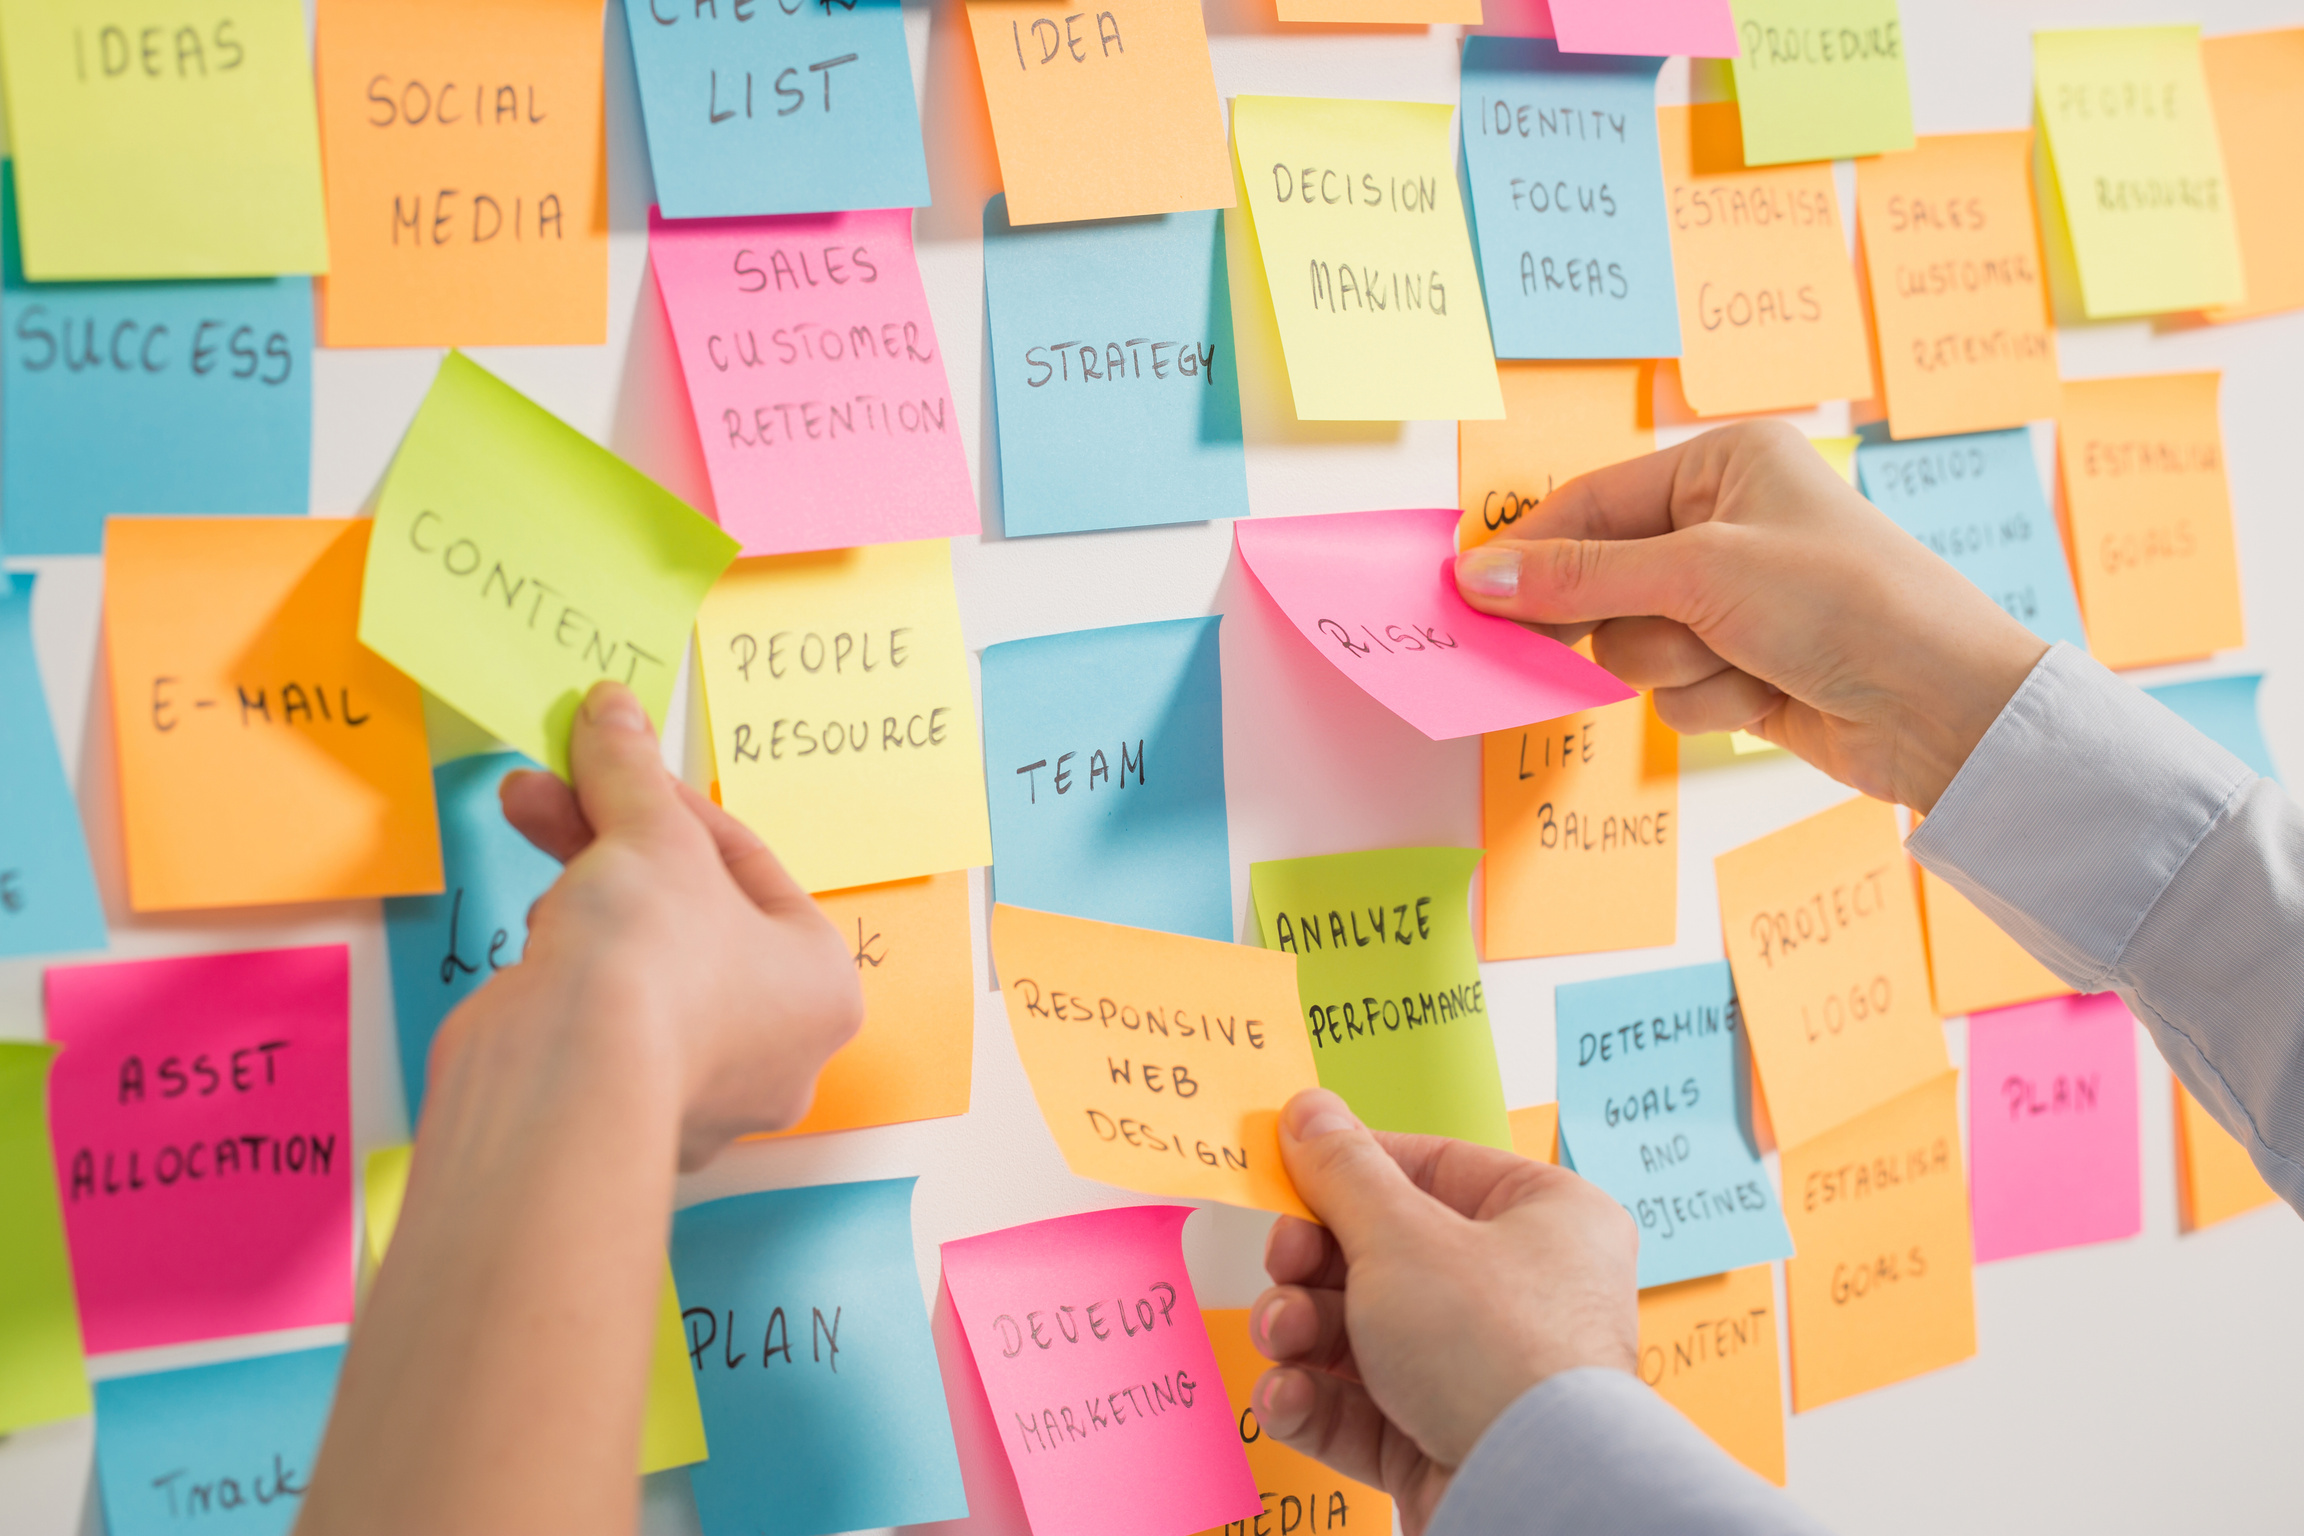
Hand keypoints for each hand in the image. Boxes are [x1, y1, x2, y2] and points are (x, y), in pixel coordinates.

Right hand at [430, 680, 862, 1170]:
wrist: (564, 1076)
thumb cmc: (655, 958)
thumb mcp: (650, 833)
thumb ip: (631, 771)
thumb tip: (614, 709)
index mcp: (823, 990)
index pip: (752, 869)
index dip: (676, 804)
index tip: (623, 763)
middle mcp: (776, 1053)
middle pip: (692, 914)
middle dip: (616, 839)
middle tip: (558, 785)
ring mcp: (699, 1092)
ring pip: (644, 960)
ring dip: (586, 886)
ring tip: (530, 815)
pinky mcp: (621, 1109)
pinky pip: (605, 1014)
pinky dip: (571, 961)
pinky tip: (539, 927)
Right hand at [1249, 1091, 1636, 1534]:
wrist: (1529, 1495)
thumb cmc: (1497, 1348)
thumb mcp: (1400, 1235)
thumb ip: (1343, 1174)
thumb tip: (1309, 1111)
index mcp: (1546, 1218)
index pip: (1435, 1169)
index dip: (1354, 1169)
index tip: (1290, 1169)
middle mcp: (1524, 1294)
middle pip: (1388, 1255)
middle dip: (1314, 1266)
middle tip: (1282, 1264)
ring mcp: (1483, 1375)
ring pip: (1365, 1335)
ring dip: (1304, 1332)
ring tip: (1281, 1336)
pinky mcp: (1444, 1443)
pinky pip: (1364, 1408)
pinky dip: (1315, 1401)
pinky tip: (1287, 1397)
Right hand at [1452, 420, 2048, 813]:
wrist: (1945, 707)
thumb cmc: (1847, 604)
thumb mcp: (1701, 574)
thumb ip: (1582, 577)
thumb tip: (1480, 575)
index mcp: (1725, 465)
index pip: (1593, 503)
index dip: (1536, 552)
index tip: (1478, 596)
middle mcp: (1727, 524)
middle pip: (1604, 581)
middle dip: (1629, 619)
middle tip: (1626, 634)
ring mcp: (1735, 601)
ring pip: (1634, 646)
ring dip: (1678, 667)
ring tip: (1744, 660)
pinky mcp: (1744, 666)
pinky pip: (1673, 691)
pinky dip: (1711, 701)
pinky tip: (1768, 694)